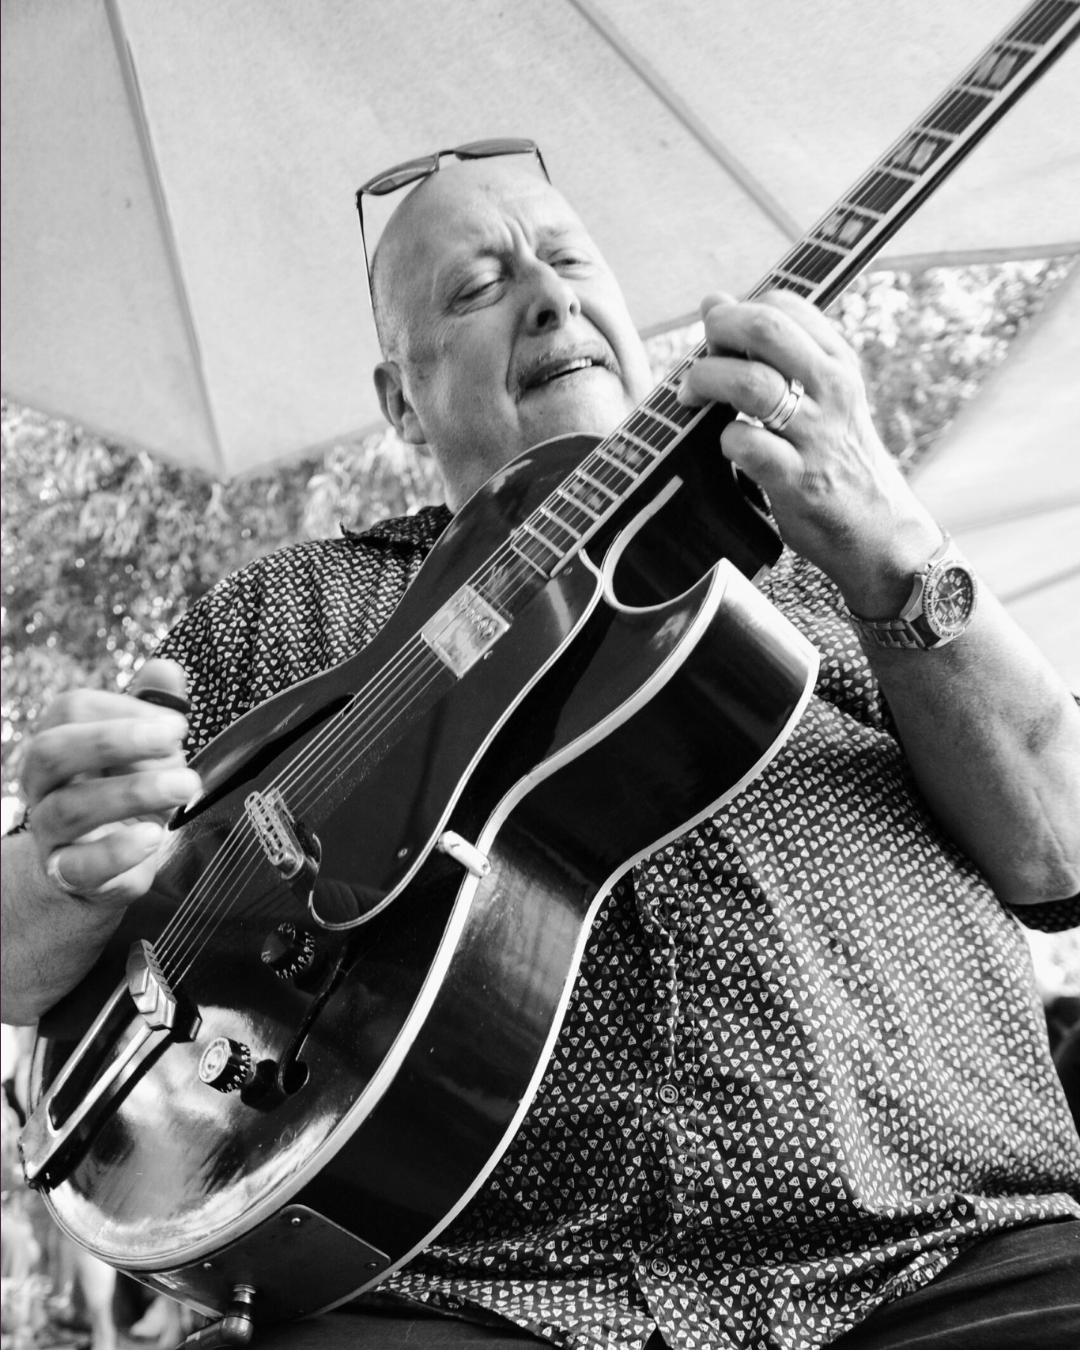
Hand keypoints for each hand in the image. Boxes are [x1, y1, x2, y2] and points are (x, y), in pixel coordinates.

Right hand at [23, 659, 201, 907]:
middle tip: (176, 738)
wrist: (95, 866)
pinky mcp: (68, 874)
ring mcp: (49, 830)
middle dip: (114, 739)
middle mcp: (42, 783)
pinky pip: (81, 865)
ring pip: (70, 808)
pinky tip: (154, 836)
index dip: (125, 709)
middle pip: (52, 752)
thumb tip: (167, 669)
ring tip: (185, 786)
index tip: (176, 724)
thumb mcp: (140, 748)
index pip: (72, 709)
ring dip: (134, 792)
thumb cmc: (121, 790)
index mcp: (57, 740)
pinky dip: (118, 851)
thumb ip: (152, 707)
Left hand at [679, 290, 940, 615]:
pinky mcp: (800, 480)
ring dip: (706, 383)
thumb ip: (771, 351)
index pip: (782, 306)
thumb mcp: (821, 395)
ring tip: (691, 399)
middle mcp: (833, 389)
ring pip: (750, 384)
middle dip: (716, 334)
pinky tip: (727, 446)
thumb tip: (713, 301)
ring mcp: (817, 434)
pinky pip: (747, 444)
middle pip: (764, 329)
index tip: (719, 342)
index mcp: (838, 361)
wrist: (879, 530)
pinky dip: (724, 440)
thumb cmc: (837, 458)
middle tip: (697, 361)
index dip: (737, 314)